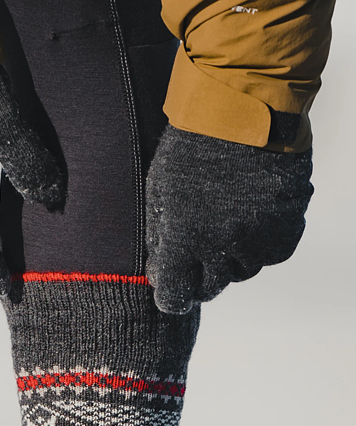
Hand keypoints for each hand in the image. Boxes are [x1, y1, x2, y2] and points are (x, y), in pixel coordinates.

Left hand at [146, 125, 312, 313]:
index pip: (175, 297)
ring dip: (231, 258)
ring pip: (243, 271)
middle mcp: (222, 245)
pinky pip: (273, 252)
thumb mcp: (159, 192)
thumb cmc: (190, 146)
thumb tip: (159, 274)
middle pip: (211, 288)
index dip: (171, 295)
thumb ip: (159, 237)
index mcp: (184, 240)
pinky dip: (262, 244)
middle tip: (196, 253)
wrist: (243, 106)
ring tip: (224, 226)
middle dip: (199, 276)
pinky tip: (251, 222)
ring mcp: (258, 234)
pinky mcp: (288, 221)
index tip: (171, 284)